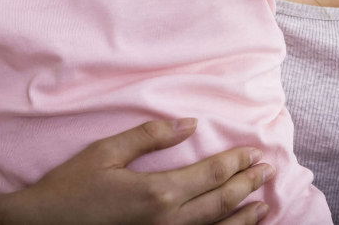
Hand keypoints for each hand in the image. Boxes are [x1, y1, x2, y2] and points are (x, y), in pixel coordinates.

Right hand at [0, 119, 271, 224]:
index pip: (210, 174)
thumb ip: (151, 136)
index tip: (255, 152)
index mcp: (157, 192)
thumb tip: (189, 123)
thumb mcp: (107, 152)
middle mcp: (165, 222)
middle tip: (268, 171)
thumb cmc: (71, 188)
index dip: (236, 163)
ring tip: (263, 206)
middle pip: (219, 203)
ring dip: (242, 217)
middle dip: (246, 186)